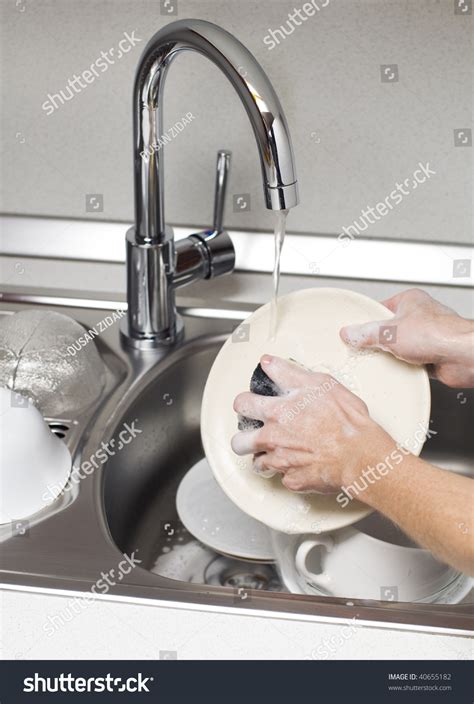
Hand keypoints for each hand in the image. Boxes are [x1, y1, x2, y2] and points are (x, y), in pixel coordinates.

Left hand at [232, 355, 392, 493]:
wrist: (359, 454)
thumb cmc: (345, 419)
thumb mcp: (319, 383)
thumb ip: (287, 372)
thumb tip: (268, 363)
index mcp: (276, 411)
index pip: (243, 404)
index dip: (245, 403)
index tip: (250, 404)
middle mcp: (272, 437)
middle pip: (238, 441)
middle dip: (245, 435)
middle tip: (256, 433)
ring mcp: (280, 461)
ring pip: (256, 462)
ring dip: (263, 456)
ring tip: (274, 452)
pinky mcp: (292, 480)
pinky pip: (282, 477)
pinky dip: (289, 472)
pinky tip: (300, 464)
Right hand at [340, 289, 473, 387]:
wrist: (462, 356)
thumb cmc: (438, 334)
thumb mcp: (389, 332)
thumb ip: (366, 333)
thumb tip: (350, 333)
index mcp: (410, 301)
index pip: (380, 308)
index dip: (366, 320)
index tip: (354, 331)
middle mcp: (419, 317)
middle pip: (388, 330)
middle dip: (378, 341)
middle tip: (365, 348)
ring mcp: (425, 337)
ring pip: (399, 348)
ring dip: (392, 356)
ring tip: (383, 360)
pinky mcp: (430, 356)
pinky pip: (408, 363)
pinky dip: (402, 368)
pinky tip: (397, 370)